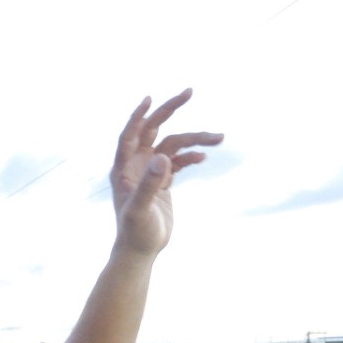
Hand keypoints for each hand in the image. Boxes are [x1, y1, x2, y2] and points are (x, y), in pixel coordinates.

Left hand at [111, 89, 222, 257]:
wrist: (141, 250)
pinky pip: (178, 160)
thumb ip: (150, 184)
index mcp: (123, 168)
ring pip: (173, 145)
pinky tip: (203, 158)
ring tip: (219, 137)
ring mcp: (149, 172)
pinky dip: (191, 156)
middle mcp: (134, 165)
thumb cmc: (135, 232)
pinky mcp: (162, 181)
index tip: (151, 98)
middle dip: (170, 111)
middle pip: (153, 130)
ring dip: (194, 139)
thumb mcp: (141, 209)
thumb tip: (162, 157)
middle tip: (189, 91)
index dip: (139, 115)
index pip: (130, 134)